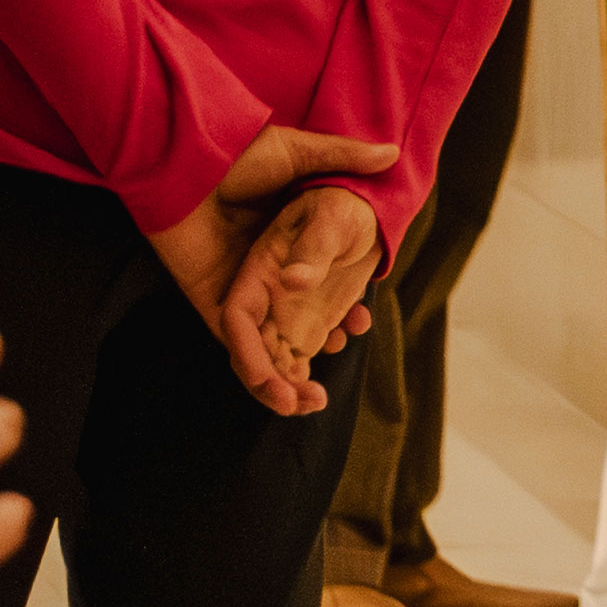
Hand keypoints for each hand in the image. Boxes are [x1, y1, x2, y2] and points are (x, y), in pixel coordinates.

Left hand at [147, 125, 393, 413]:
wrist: (185, 160)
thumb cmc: (238, 151)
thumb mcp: (299, 152)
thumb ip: (343, 155)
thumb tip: (391, 154)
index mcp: (283, 241)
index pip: (314, 290)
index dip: (339, 313)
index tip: (362, 324)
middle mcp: (261, 272)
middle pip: (289, 326)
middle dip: (311, 359)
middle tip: (334, 378)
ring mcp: (235, 288)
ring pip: (262, 345)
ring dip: (282, 379)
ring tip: (309, 401)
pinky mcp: (210, 299)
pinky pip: (234, 344)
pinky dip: (253, 370)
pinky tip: (279, 388)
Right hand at [229, 178, 386, 385]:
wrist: (368, 204)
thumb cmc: (344, 202)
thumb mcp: (332, 217)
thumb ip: (313, 247)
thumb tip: (294, 281)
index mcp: (258, 270)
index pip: (238, 321)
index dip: (248, 357)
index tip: (272, 385)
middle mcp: (267, 297)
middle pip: (256, 351)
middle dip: (273, 385)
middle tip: (306, 403)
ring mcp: (288, 310)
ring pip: (280, 359)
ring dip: (295, 384)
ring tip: (320, 398)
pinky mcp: (312, 316)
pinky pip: (309, 349)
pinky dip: (326, 353)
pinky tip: (356, 329)